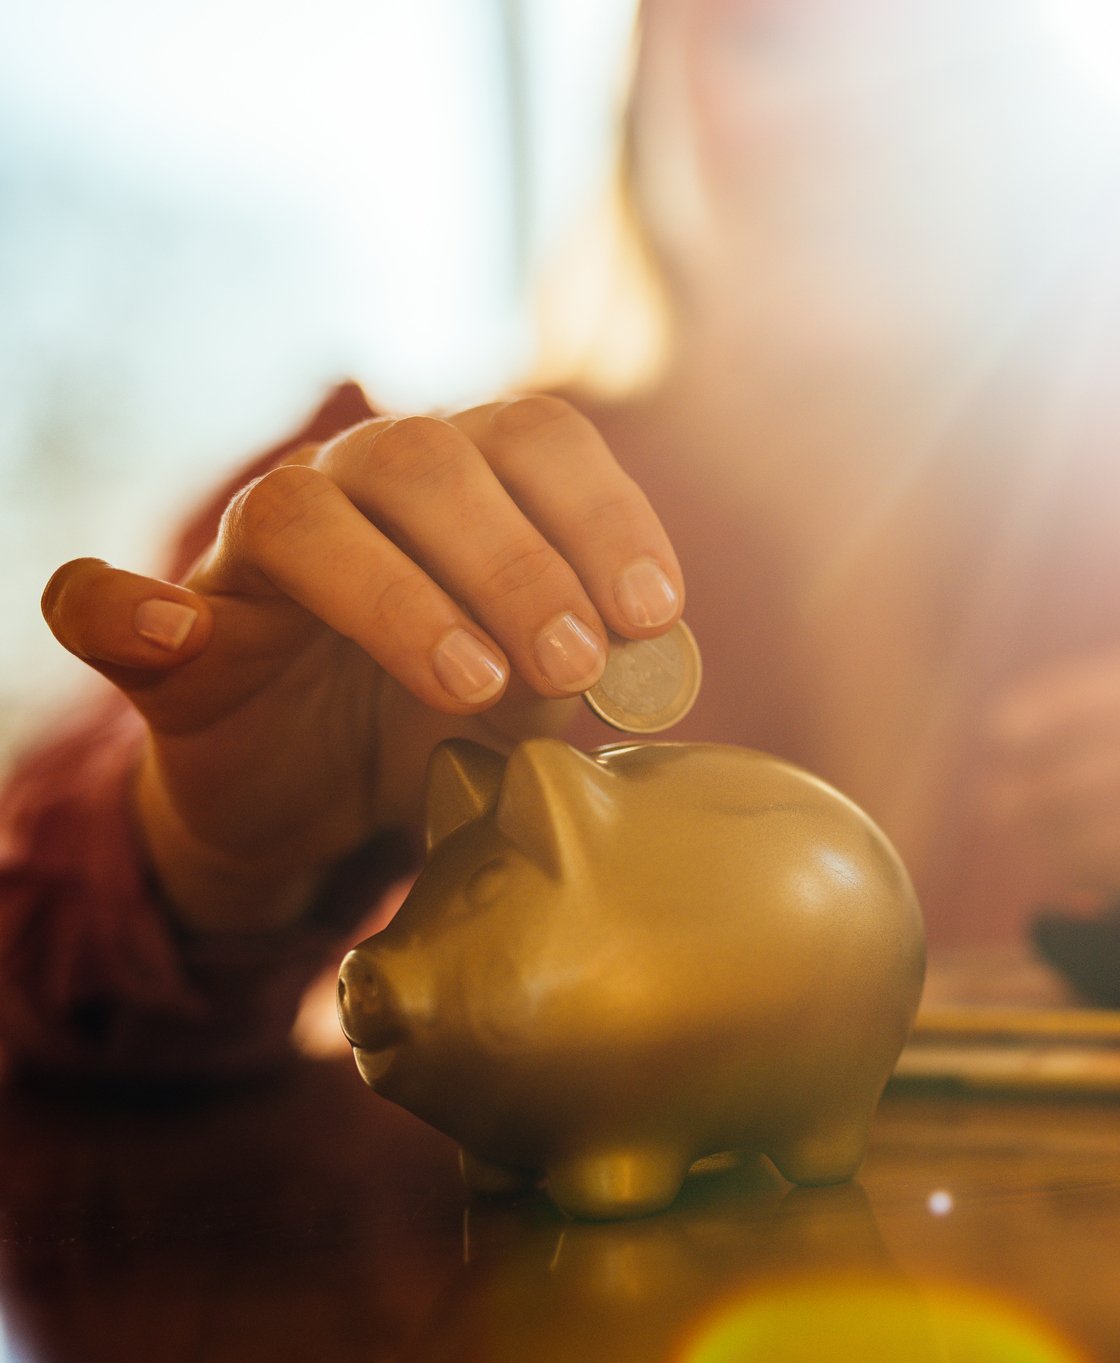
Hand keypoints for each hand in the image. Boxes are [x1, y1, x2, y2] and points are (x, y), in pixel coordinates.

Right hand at [39, 397, 684, 931]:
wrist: (328, 801)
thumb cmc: (447, 717)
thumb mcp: (534, 698)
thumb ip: (582, 670)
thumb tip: (647, 664)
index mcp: (466, 476)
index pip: (537, 440)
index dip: (603, 513)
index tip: (654, 611)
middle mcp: (355, 482)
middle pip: (427, 462)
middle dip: (517, 563)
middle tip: (575, 664)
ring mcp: (250, 550)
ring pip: (301, 515)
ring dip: (398, 597)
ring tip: (476, 685)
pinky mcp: (162, 637)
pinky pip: (100, 602)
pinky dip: (119, 607)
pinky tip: (168, 631)